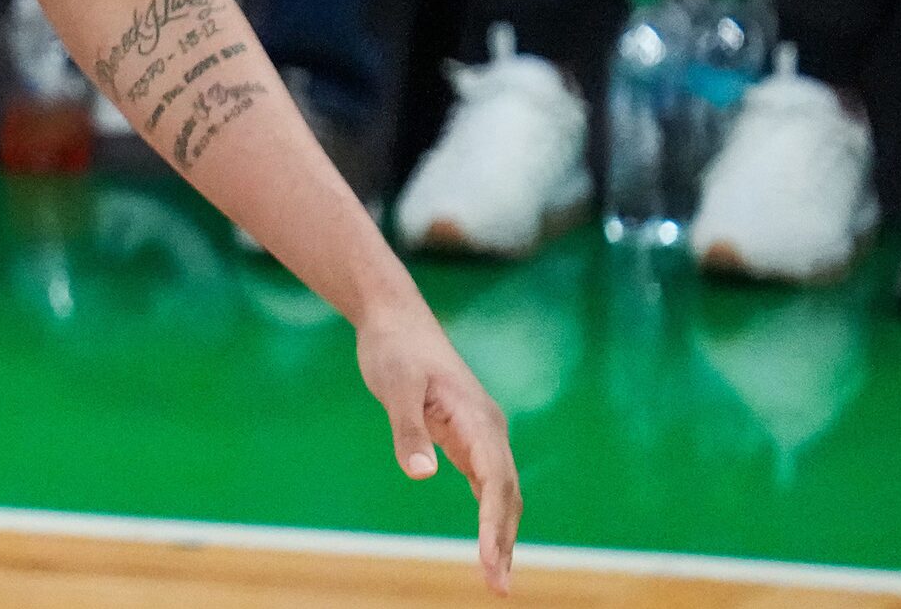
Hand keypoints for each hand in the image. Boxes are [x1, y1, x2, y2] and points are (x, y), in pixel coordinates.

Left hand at [355, 300, 520, 593]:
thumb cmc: (395, 350)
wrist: (395, 320)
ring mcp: (479, 435)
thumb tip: (421, 475)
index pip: (495, 480)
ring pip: (500, 492)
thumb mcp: (395, 387)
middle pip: (505, 494)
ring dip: (502, 534)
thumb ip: (408, 431)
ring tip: (497, 577)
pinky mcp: (464, 437)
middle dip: (504, 540)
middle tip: (498, 586)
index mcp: (478, 418)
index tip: (492, 559)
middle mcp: (487, 429)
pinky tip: (490, 544)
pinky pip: (485, 483)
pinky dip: (490, 515)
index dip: (495, 522)